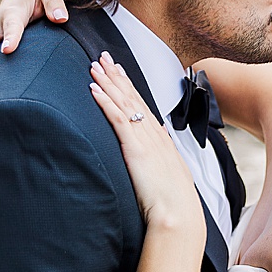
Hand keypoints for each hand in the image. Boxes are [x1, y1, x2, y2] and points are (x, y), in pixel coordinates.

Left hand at [87, 54, 204, 236]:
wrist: (177, 214)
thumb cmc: (173, 201)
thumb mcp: (170, 173)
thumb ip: (162, 156)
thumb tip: (159, 143)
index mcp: (161, 139)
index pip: (142, 104)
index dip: (128, 86)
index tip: (119, 70)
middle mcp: (154, 133)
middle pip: (132, 97)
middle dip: (116, 75)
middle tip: (103, 57)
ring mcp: (145, 138)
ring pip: (124, 103)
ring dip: (108, 83)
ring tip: (95, 67)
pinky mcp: (135, 148)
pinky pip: (117, 119)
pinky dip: (105, 102)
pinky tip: (94, 90)